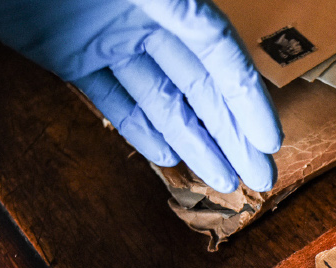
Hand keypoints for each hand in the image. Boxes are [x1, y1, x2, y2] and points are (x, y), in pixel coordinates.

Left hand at [0, 0, 279, 192]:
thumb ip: (172, 7)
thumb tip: (208, 30)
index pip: (218, 50)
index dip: (246, 96)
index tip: (269, 140)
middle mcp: (141, 15)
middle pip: (199, 82)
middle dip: (232, 131)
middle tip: (260, 179)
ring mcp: (105, 37)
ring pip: (161, 97)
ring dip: (195, 140)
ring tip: (223, 182)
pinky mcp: (67, 55)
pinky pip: (112, 98)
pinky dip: (140, 129)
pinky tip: (169, 158)